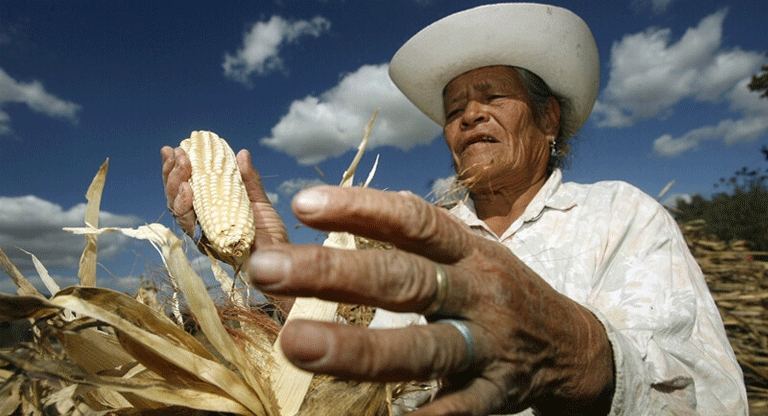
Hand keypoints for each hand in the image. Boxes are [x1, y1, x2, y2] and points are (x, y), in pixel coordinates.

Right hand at [161, 146, 289, 247]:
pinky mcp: (205, 244)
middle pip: (175, 196)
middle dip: (173, 173)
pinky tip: (188, 190)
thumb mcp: (259, 201)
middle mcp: (200, 221)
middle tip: (179, 153)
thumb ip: (248, 180)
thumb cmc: (269, 233)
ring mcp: (201, 233)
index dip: (176, 168)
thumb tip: (242, 153)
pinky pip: (189, 225)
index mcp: (209, 208)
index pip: (186, 186)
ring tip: (183, 167)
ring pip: (176, 209)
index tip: (174, 148)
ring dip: (175, 185)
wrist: (280, 257)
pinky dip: (185, 206)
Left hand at [248, 186, 613, 414]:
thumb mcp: (472, 251)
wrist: (570, 345)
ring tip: (297, 345)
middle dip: (334, 273)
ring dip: (359, 348)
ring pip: (422, 348)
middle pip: (403, 279)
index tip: (305, 202)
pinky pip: (451, 410)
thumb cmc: (501, 289)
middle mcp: (477, 291)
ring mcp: (487, 346)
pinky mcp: (493, 395)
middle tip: (267, 267)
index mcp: (468, 250)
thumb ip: (421, 236)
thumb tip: (360, 204)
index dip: (361, 207)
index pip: (413, 220)